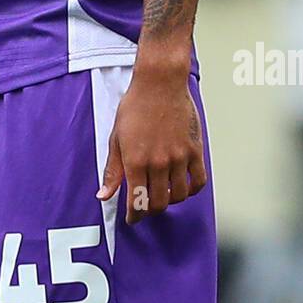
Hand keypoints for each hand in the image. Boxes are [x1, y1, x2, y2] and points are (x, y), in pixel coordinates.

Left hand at [97, 57, 206, 223]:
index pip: (136, 202)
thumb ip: (112, 170)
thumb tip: (103, 196)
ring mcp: (179, 157)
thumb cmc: (135, 107)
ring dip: (170, 200)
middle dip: (150, 211)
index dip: (134, 216)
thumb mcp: (116, 138)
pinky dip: (192, 190)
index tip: (133, 219)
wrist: (160, 83)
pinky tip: (183, 186)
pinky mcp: (195, 150)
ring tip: (163, 194)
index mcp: (135, 161)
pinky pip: (199, 181)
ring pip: (179, 195)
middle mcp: (158, 163)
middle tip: (146, 207)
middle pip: (158, 203)